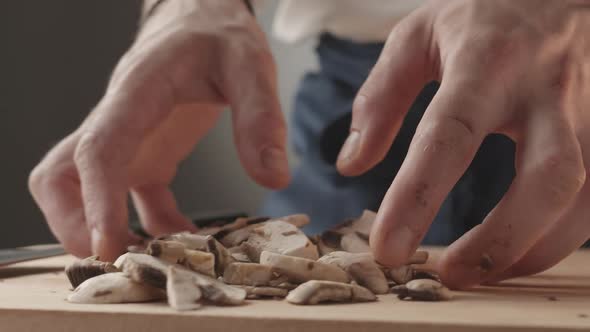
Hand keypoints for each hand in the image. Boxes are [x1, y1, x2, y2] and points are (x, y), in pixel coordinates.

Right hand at [29, 0, 288, 260]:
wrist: (202, 20)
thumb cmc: (218, 35)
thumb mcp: (249, 65)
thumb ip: (261, 117)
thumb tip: (273, 177)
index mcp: (136, 95)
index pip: (99, 149)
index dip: (95, 200)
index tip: (105, 245)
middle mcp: (121, 121)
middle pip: (60, 175)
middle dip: (72, 221)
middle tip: (110, 260)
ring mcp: (132, 142)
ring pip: (84, 189)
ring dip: (104, 229)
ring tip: (150, 262)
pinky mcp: (150, 154)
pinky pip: (137, 198)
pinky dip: (153, 226)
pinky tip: (189, 240)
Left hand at [337, 0, 589, 287]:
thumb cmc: (482, 15)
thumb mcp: (417, 38)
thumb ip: (379, 99)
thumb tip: (351, 165)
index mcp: (487, 62)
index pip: (450, 136)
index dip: (418, 197)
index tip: (388, 249)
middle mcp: (547, 88)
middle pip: (545, 178)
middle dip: (499, 240)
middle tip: (447, 275)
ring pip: (581, 196)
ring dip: (531, 249)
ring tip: (477, 272)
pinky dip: (557, 235)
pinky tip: (518, 249)